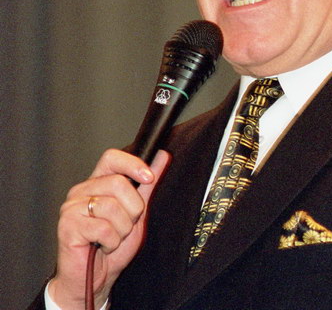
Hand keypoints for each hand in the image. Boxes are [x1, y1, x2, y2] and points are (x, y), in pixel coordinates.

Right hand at [48, 149, 169, 308]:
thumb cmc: (113, 244)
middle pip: (118, 183)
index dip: (133, 164)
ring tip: (113, 237)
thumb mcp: (137, 211)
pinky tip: (103, 246)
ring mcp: (71, 207)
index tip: (149, 178)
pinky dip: (111, 242)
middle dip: (133, 209)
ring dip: (122, 229)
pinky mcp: (67, 226)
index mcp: (97, 182)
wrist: (94, 278)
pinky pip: (103, 228)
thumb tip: (162, 156)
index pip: (112, 157)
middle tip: (126, 224)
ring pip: (111, 207)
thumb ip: (148, 184)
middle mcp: (82, 191)